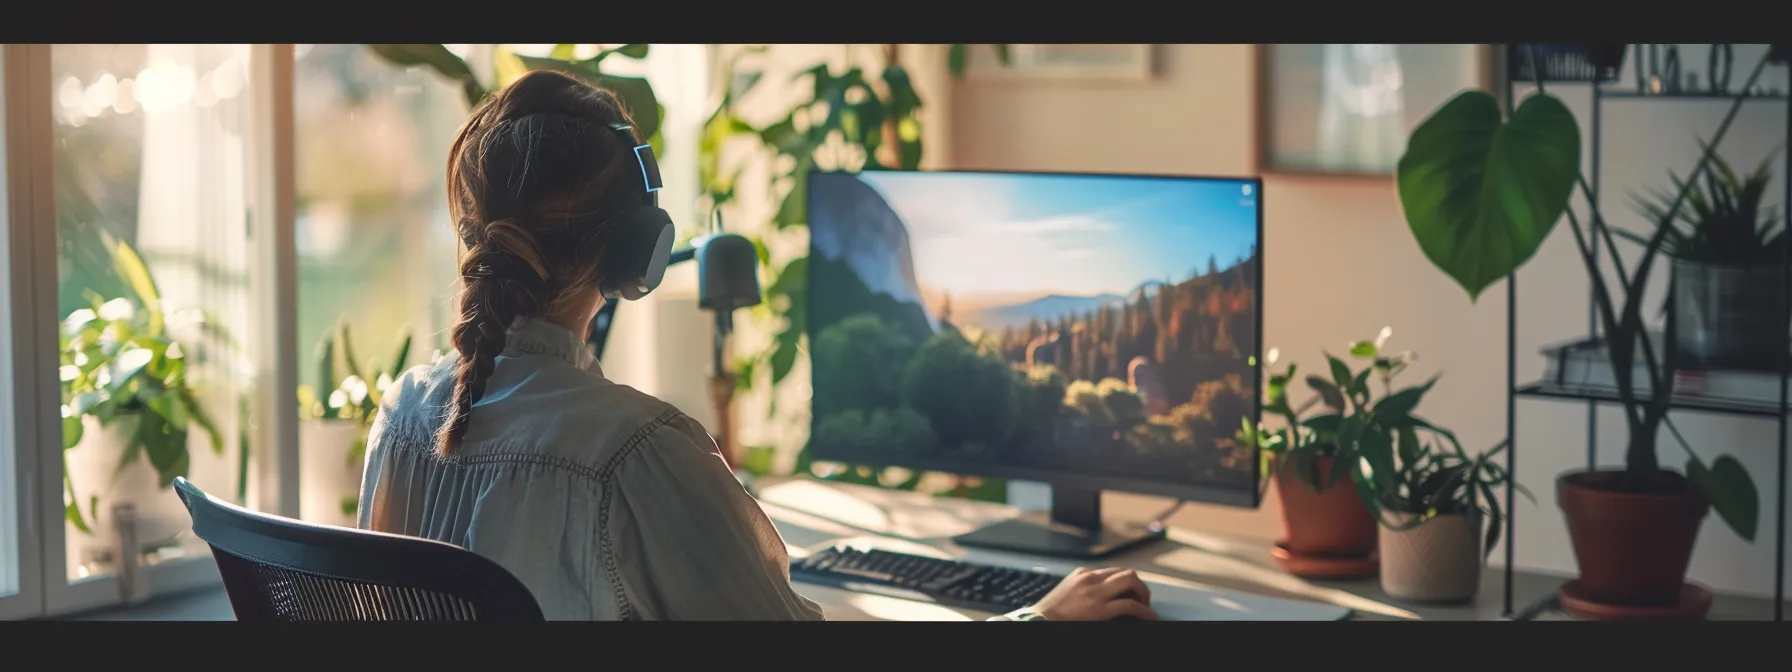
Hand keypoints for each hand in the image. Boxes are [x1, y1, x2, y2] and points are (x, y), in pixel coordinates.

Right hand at [1029, 567, 1156, 620]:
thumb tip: (1097, 595)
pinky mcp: (1101, 609)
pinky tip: (1150, 617)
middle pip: (1125, 572)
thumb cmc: (1049, 614)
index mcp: (1082, 574)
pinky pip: (1130, 605)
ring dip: (1143, 593)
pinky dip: (1145, 611)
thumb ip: (1080, 589)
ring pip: (1131, 580)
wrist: (1038, 623)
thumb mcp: (1065, 593)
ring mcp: (1096, 593)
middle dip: (1138, 586)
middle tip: (1142, 600)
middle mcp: (1091, 579)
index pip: (1112, 571)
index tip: (1129, 594)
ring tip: (1146, 606)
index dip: (1125, 583)